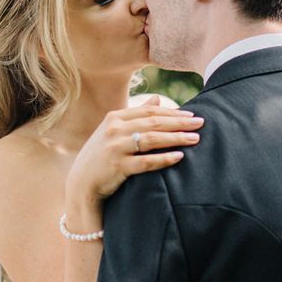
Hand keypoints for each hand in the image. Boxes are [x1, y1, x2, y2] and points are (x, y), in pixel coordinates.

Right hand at [66, 96, 202, 202]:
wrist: (81, 182)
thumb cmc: (101, 155)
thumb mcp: (113, 130)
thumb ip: (135, 115)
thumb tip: (156, 99)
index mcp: (114, 117)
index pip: (149, 111)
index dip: (172, 112)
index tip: (191, 114)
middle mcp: (114, 129)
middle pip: (154, 122)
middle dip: (179, 122)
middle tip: (200, 123)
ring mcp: (116, 148)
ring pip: (152, 139)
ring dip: (176, 138)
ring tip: (195, 138)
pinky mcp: (118, 167)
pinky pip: (146, 162)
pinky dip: (164, 159)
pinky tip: (179, 156)